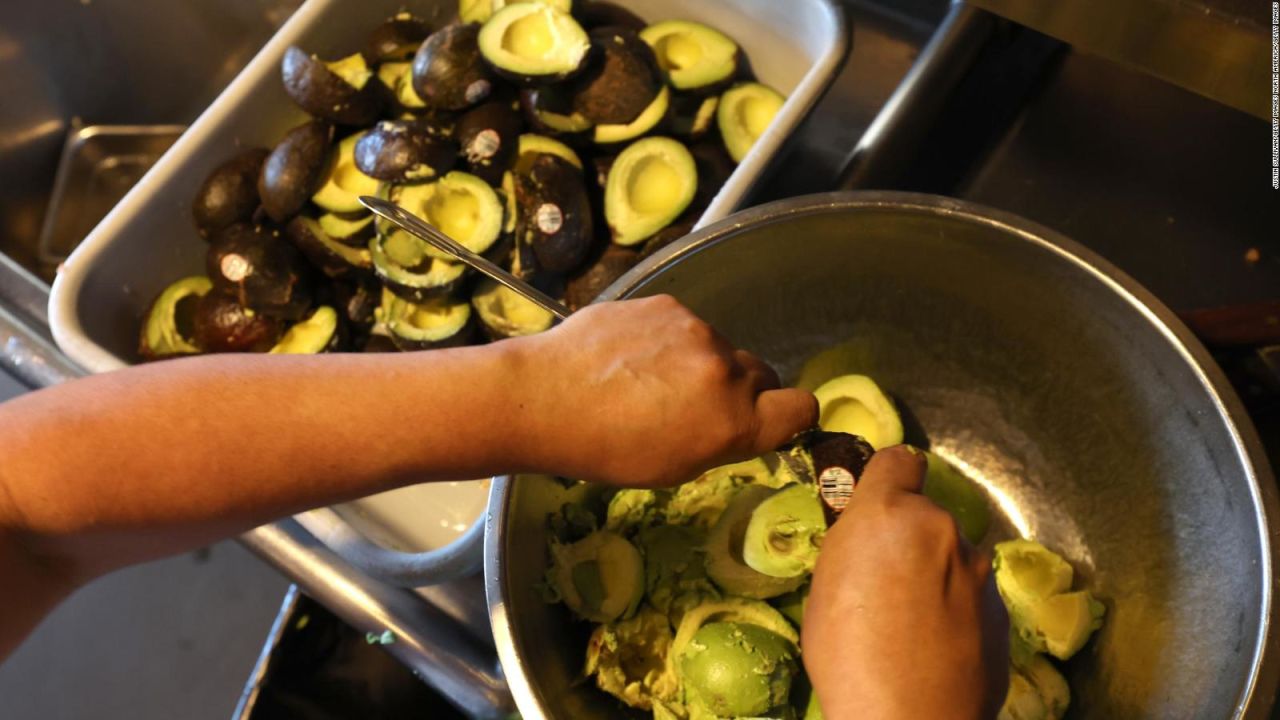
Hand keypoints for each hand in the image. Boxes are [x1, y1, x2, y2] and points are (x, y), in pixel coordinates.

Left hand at [509, 295, 816, 486]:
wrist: (544, 397)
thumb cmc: (605, 449)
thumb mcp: (674, 467)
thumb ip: (721, 441)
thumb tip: (739, 424)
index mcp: (734, 420)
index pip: (802, 408)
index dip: (791, 417)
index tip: (771, 421)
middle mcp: (725, 370)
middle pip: (763, 375)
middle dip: (742, 391)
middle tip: (697, 406)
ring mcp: (696, 330)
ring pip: (719, 349)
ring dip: (699, 363)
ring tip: (648, 381)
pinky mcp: (666, 304)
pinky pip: (683, 326)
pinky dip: (667, 341)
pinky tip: (630, 358)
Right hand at [803, 446, 1008, 719]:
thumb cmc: (847, 656)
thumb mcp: (824, 589)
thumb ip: (855, 548)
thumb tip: (870, 547)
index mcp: (890, 514)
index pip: (898, 460)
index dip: (888, 480)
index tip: (880, 506)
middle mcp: (942, 529)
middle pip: (925, 517)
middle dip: (910, 541)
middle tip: (887, 585)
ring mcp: (979, 571)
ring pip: (952, 558)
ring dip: (938, 576)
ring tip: (914, 624)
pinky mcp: (1002, 611)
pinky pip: (972, 596)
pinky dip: (958, 611)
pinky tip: (938, 647)